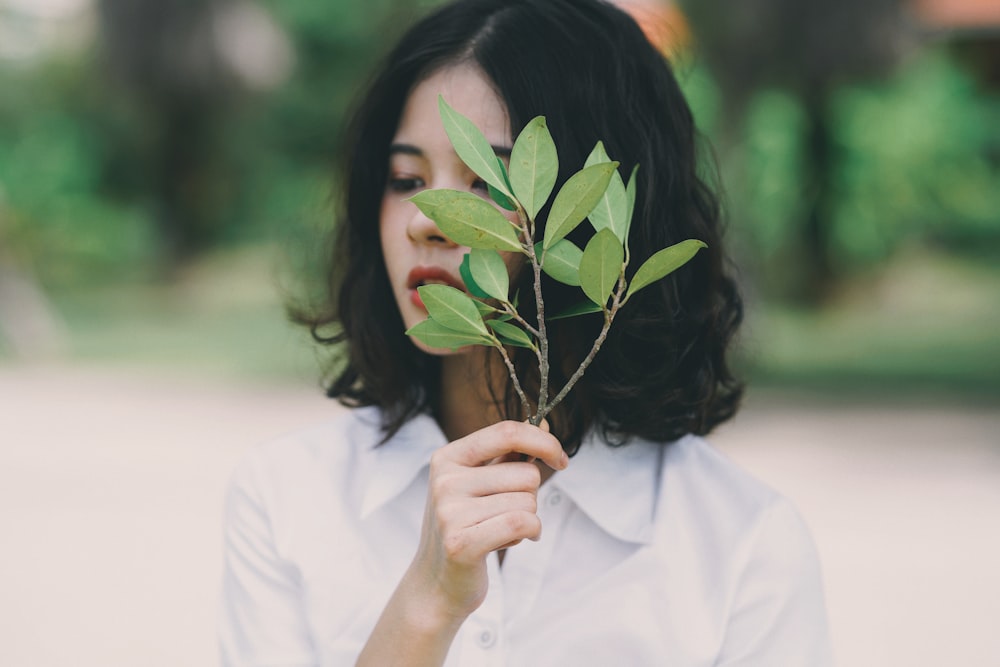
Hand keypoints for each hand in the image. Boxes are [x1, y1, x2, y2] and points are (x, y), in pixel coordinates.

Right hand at [403, 420, 567, 623]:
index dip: (543, 441)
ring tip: (500, 530)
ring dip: (527, 519)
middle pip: (526, 473)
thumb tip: (545, 422)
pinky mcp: (461, 543)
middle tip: (507, 513)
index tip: (560, 458)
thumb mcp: (482, 484)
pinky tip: (513, 540)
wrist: (436, 583)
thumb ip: (510, 453)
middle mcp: (445, 480)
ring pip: (528, 502)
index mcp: (448, 457)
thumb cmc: (466, 527)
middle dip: (530, 496)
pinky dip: (531, 533)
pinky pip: (523, 523)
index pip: (506, 433)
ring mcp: (450, 512)